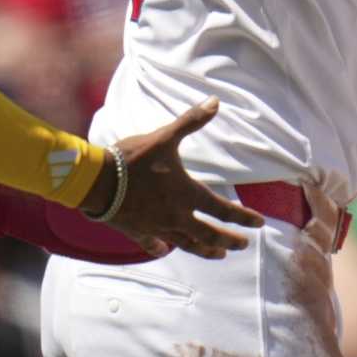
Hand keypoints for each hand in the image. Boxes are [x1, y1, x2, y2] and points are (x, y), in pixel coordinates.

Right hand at [97, 100, 266, 258]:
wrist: (96, 181)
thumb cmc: (132, 159)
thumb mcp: (164, 137)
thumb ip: (191, 121)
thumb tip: (215, 101)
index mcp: (187, 195)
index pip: (223, 210)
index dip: (243, 217)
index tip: (259, 223)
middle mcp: (176, 216)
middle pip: (209, 235)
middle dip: (229, 241)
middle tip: (243, 245)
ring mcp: (157, 227)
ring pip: (186, 244)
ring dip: (204, 250)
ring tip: (217, 255)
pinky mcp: (137, 231)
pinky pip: (153, 244)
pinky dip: (161, 247)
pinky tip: (164, 250)